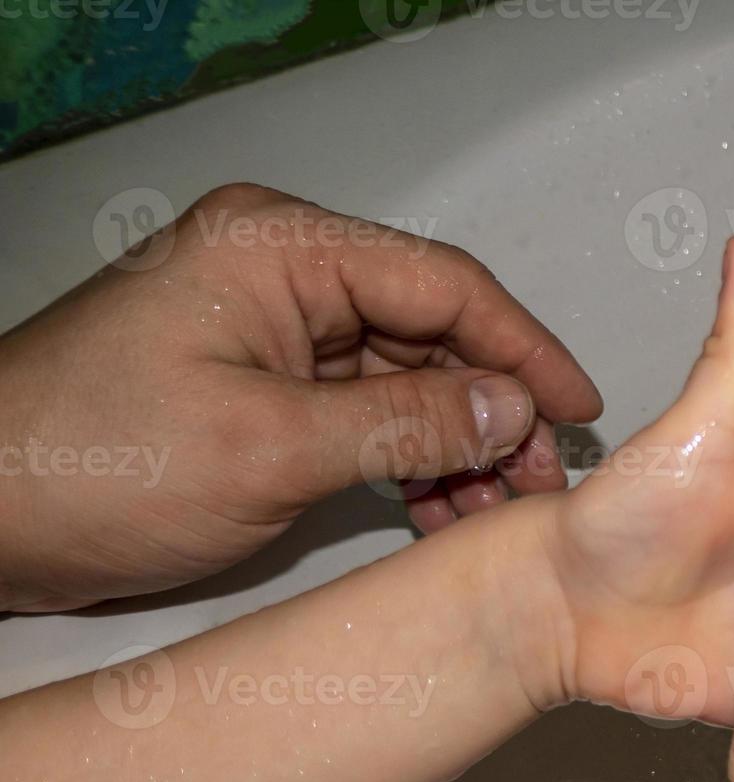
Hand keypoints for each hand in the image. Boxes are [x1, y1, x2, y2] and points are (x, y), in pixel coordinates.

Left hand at [0, 183, 600, 611]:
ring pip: (406, 381)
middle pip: (432, 333)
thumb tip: (511, 408)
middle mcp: (285, 277)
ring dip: (456, 445)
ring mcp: (275, 335)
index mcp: (282, 248)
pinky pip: (365, 415)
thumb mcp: (268, 446)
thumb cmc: (86, 462)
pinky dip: (408, 463)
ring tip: (493, 510)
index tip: (576, 408)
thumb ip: (404, 422)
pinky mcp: (265, 389)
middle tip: (539, 481)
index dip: (523, 347)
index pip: (443, 284)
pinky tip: (439, 510)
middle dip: (493, 411)